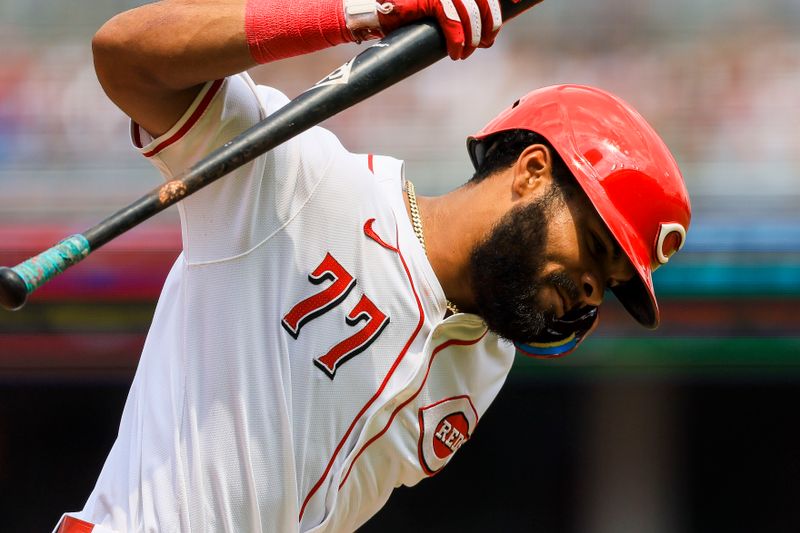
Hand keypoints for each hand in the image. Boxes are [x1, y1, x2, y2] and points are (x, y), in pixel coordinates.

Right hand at [377, 0, 504, 59]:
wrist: (376, 9)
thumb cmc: (408, 10)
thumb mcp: (440, 6)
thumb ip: (462, 8)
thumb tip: (494, 24)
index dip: (501, 2)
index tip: (515, 7)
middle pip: (484, 0)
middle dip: (489, 25)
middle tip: (483, 44)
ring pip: (470, 13)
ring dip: (472, 39)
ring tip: (464, 53)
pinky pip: (451, 21)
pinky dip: (457, 40)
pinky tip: (455, 52)